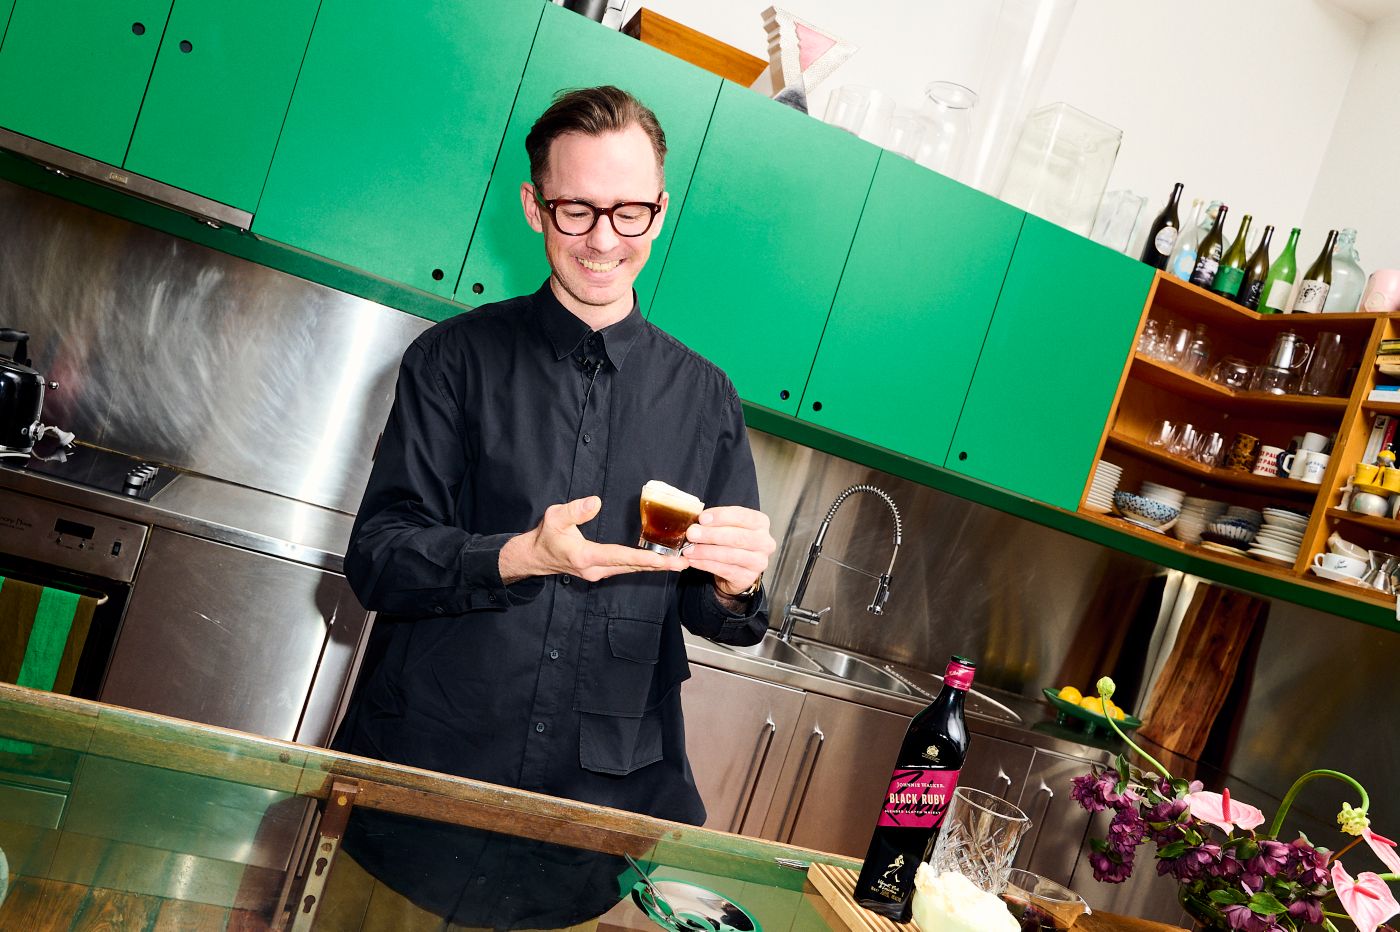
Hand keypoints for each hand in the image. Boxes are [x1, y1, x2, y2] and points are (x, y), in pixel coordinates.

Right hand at [500, 496, 686, 583]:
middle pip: (633, 567)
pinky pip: (626, 568)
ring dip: (654, 566)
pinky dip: (642, 564)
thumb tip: (596, 502)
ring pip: (631, 570)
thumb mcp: (554, 517)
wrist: (534, 557)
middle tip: (684, 563)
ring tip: (678, 563)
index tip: (666, 561)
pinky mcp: (600, 570)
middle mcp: (596, 569)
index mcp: (586, 557)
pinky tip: (657, 561)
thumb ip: (575, 510)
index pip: (622, 557)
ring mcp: (598, 572)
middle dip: (659, 566)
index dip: (646, 559)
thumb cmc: (544, 536)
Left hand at [684, 506, 774, 597]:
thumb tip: (696, 523)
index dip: (721, 517)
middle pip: (737, 537)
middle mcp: (765, 542)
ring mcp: (758, 562)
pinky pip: (724, 570)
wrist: (736, 568)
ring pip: (730, 555)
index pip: (743, 516)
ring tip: (689, 549)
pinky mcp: (748, 577)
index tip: (702, 518)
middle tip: (692, 534)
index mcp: (761, 523)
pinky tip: (694, 561)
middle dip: (711, 535)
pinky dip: (706, 564)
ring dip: (706, 552)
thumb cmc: (730, 541)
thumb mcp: (727, 526)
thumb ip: (715, 522)